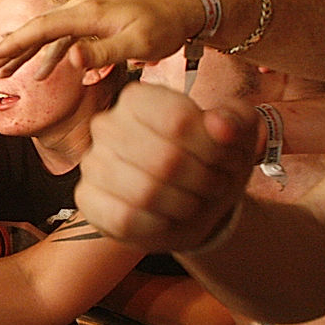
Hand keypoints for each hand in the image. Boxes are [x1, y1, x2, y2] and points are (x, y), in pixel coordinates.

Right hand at [0, 0, 204, 80]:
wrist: (188, 6)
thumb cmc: (166, 25)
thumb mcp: (138, 44)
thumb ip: (103, 53)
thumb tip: (70, 61)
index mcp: (87, 12)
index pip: (40, 29)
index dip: (13, 46)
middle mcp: (81, 8)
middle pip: (36, 30)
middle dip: (8, 50)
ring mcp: (87, 13)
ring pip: (47, 35)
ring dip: (24, 55)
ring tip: (2, 74)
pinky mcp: (94, 21)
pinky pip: (63, 39)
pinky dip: (47, 56)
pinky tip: (39, 73)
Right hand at [75, 81, 257, 251]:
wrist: (192, 202)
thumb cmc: (211, 161)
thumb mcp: (238, 134)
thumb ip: (237, 120)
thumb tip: (221, 124)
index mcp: (138, 98)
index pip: (178, 120)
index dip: (212, 148)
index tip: (224, 159)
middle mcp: (106, 125)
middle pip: (165, 159)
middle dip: (202, 181)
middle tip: (214, 186)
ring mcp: (92, 163)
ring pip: (145, 192)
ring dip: (183, 205)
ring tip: (193, 202)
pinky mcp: (87, 199)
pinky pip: (125, 218)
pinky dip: (157, 225)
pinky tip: (166, 218)